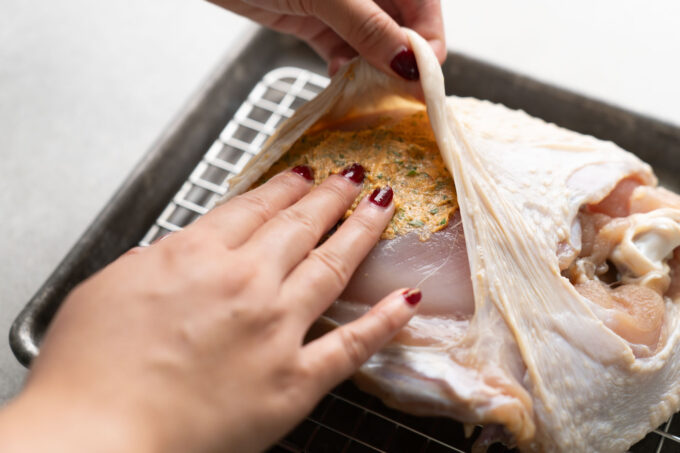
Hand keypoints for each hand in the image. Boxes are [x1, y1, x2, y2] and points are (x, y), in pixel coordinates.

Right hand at [0, 165, 419, 452]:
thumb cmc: (89, 371)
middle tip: (351, 177)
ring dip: (360, 231)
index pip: (253, 207)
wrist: (96, 437)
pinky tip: (406, 299)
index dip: (283, 186)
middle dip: (329, 196)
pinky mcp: (293, 381)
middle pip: (298, 225)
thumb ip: (156, 261)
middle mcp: (245, 282)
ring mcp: (275, 329)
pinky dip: (384, 321)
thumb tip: (182, 252)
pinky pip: (351, 346)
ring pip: (331, 266)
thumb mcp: (107, 288)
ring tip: (381, 207)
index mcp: (196, 255)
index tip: (302, 174)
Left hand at [210, 0, 445, 77]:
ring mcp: (343, 2)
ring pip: (373, 43)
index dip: (427, 45)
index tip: (420, 84)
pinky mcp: (316, 17)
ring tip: (366, 95)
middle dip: (400, 63)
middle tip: (393, 98)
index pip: (425, 9)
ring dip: (373, 71)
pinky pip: (344, 49)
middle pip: (402, 28)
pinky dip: (346, 69)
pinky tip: (341, 82)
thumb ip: (368, 26)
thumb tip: (410, 64)